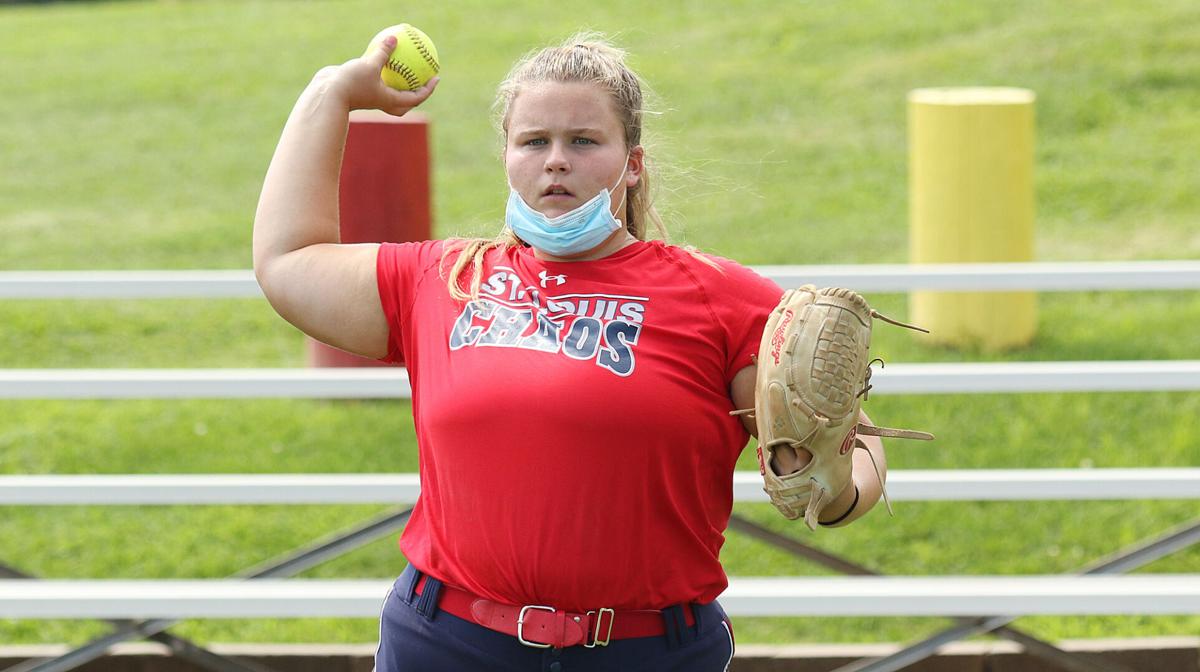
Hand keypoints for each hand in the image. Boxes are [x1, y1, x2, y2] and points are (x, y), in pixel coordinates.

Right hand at [316, 35, 438, 116]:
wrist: (326, 94)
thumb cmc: (350, 83)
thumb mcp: (369, 65)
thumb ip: (383, 52)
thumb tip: (394, 38)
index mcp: (390, 101)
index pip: (416, 98)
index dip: (428, 89)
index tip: (436, 77)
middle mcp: (382, 100)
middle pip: (405, 103)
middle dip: (416, 94)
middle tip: (424, 79)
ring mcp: (371, 96)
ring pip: (389, 91)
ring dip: (398, 83)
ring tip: (403, 65)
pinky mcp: (360, 88)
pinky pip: (375, 80)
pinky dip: (380, 70)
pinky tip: (380, 53)